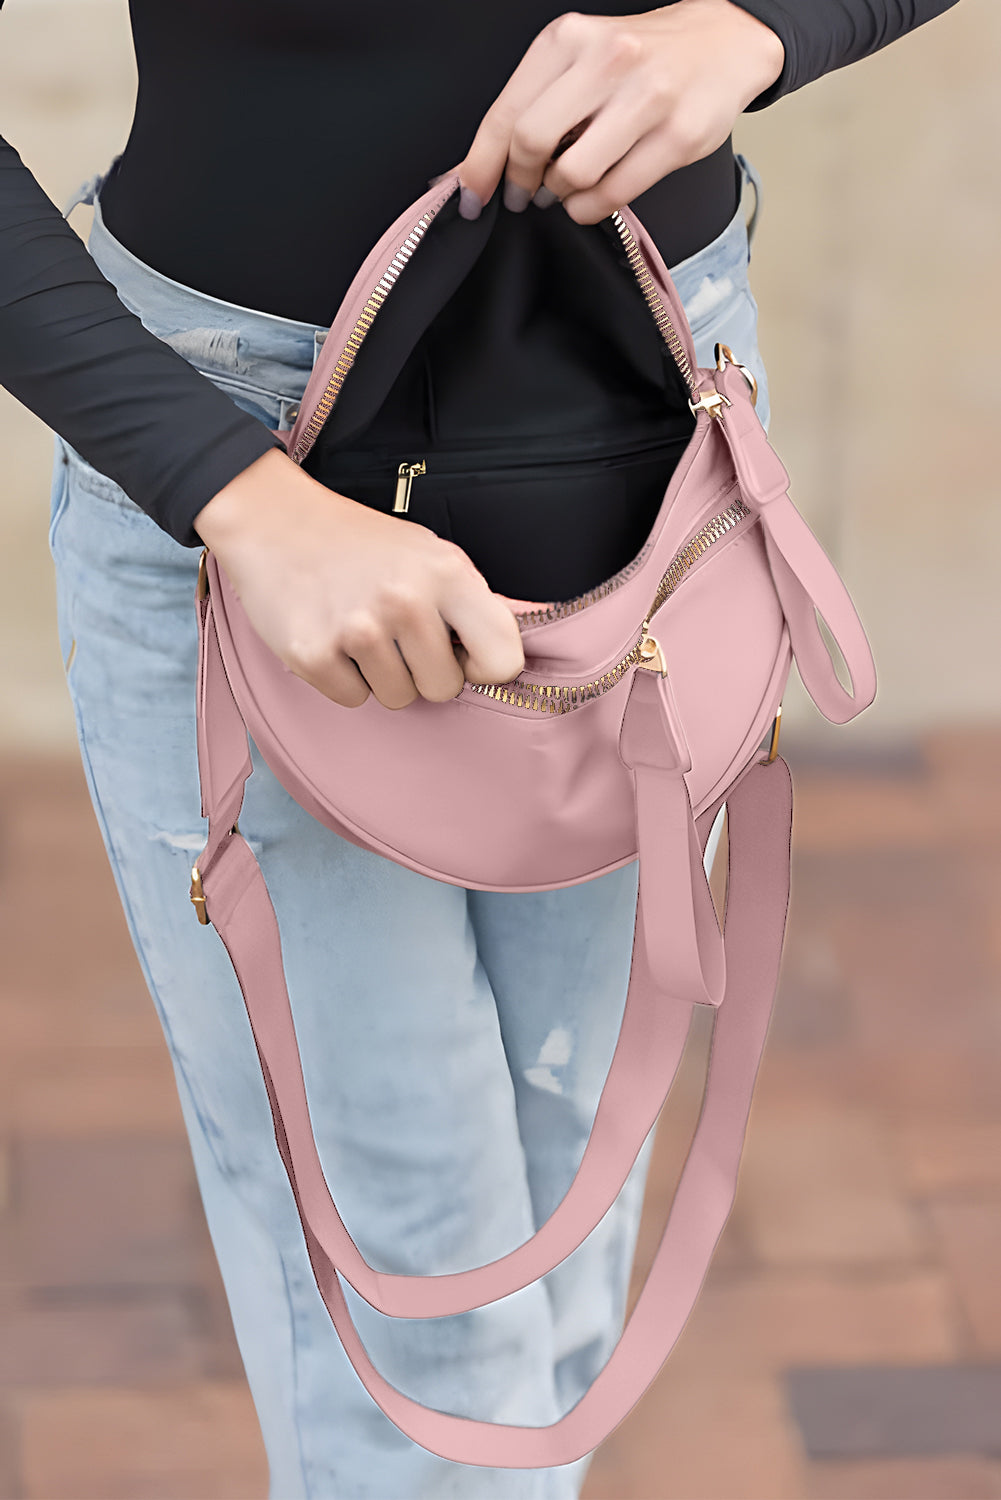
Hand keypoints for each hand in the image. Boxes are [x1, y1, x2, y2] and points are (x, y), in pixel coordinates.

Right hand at [193, 449, 527, 708]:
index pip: (503, 659)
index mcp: (448, 574)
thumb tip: (507, 655)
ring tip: (360, 628)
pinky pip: (353, 699)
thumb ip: (470, 602)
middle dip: (424, 671)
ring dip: (381, 674)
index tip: (462, 654)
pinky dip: (343, 677)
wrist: (275, 520)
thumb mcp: (430, 553)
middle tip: (397, 634)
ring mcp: (357, 630)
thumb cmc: (361, 543)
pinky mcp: (313, 654)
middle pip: (443, 689)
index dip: (484, 666)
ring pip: (398, 699)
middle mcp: (406, 601)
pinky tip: (331, 636)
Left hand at [454, 0, 783, 224]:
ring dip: (560, 196)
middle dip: (520, 181)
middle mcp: (607, 61)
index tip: (471, 197)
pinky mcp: (677, 136)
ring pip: (573, 173)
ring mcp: (646, 98)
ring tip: (566, 190)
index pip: (506, 112)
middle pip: (532, 143)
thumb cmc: (642, 58)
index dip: (480, 166)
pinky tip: (591, 199)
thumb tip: (478, 168)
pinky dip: (591, 208)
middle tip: (525, 194)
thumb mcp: (580, 59)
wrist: (724, 41)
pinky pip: (615, 193)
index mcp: (570, 39)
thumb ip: (533, 105)